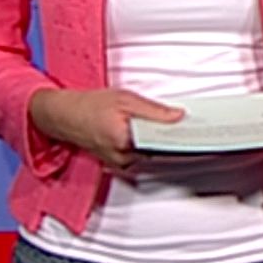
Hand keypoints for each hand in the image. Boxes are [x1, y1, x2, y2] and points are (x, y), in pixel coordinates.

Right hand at [29, 88, 184, 173]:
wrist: (64, 116)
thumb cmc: (90, 105)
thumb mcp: (125, 99)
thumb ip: (153, 110)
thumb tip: (178, 116)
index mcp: (124, 140)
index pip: (162, 142)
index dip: (181, 136)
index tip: (197, 132)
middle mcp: (123, 157)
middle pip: (159, 149)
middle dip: (174, 138)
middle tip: (193, 128)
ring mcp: (122, 162)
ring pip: (152, 153)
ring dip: (163, 142)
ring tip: (178, 130)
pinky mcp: (121, 163)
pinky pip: (143, 155)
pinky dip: (151, 145)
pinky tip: (159, 135)